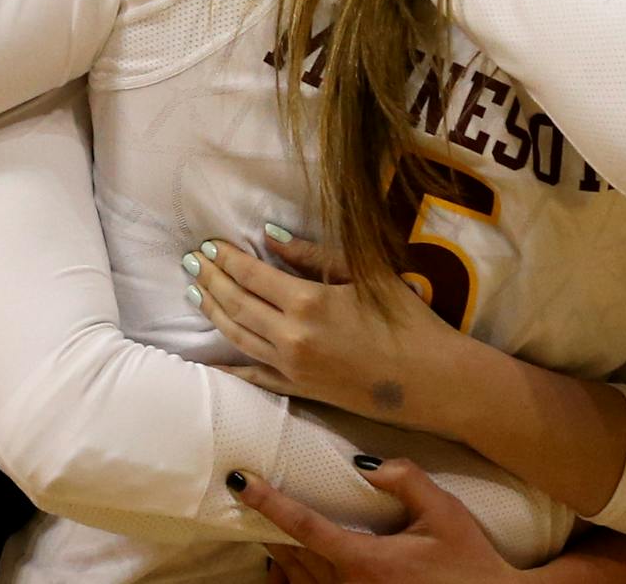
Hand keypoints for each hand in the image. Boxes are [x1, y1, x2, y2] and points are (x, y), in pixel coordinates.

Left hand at [188, 233, 465, 429]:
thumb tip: (269, 236)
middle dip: (210, 280)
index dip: (225, 258)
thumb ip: (313, 254)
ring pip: (237, 336)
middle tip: (190, 262)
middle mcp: (290, 337)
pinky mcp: (300, 391)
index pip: (250, 274)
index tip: (208, 244)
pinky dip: (227, 366)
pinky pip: (253, 376)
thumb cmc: (408, 318)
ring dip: (212, 312)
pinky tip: (208, 359)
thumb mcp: (367, 273)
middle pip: (235, 303)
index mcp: (307, 301)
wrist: (434, 381)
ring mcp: (292, 368)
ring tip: (194, 292)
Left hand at [232, 458, 524, 582]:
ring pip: (296, 582)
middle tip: (250, 495)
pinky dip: (290, 583)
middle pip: (292, 554)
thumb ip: (406, 480)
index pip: (304, 526)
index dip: (268, 502)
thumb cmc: (470, 561)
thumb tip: (363, 463)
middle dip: (269, 526)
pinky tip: (285, 568)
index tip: (241, 481)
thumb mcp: (445, 513)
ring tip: (265, 528)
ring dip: (278, 554)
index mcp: (366, 561)